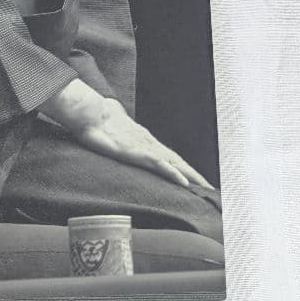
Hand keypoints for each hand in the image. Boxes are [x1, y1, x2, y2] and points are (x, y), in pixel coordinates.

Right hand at [41, 79, 214, 189]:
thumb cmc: (97, 120)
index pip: (169, 156)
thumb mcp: (111, 133)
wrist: (90, 112)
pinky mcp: (138, 152)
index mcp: (143, 139)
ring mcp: (145, 146)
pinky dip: (174, 174)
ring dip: (191, 176)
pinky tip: (184, 183)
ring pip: (174, 163)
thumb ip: (119, 137)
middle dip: (194, 175)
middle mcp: (149, 142)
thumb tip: (119, 138)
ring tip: (205, 188)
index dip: (183, 167)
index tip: (194, 179)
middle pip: (178, 160)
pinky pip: (160, 165)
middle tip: (210, 188)